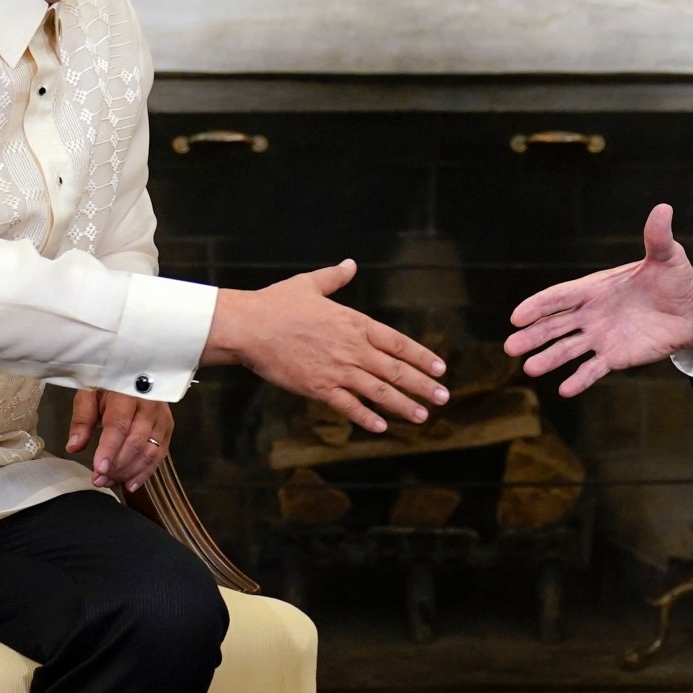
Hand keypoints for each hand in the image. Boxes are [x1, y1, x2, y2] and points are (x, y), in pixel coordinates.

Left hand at [65, 390, 172, 491]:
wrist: (136, 369)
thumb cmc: (109, 383)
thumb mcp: (90, 393)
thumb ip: (82, 419)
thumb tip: (74, 447)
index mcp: (128, 394)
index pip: (119, 426)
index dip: (109, 449)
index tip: (98, 469)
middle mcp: (150, 406)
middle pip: (136, 442)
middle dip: (116, 465)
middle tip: (99, 480)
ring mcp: (162, 418)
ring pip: (150, 452)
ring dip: (129, 471)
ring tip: (109, 482)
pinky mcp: (167, 428)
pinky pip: (159, 455)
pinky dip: (145, 472)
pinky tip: (130, 484)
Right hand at [203, 260, 447, 433]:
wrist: (249, 326)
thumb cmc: (276, 303)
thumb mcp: (310, 284)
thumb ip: (335, 277)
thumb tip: (350, 264)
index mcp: (354, 323)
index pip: (398, 342)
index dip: (421, 356)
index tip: (440, 368)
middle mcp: (352, 348)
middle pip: (396, 370)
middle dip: (423, 385)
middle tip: (444, 397)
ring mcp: (337, 370)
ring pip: (379, 392)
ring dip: (403, 404)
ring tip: (423, 416)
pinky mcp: (318, 388)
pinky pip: (348, 406)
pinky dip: (366, 418)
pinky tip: (382, 428)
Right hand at [504, 204, 692, 397]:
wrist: (692, 311)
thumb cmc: (675, 279)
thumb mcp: (667, 257)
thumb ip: (657, 237)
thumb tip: (663, 208)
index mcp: (595, 288)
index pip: (560, 297)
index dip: (538, 306)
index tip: (517, 317)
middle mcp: (591, 313)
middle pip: (555, 325)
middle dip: (533, 335)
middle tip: (510, 347)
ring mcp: (600, 336)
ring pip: (568, 349)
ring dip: (549, 358)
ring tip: (529, 368)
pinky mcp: (615, 356)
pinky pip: (593, 369)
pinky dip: (579, 379)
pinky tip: (563, 390)